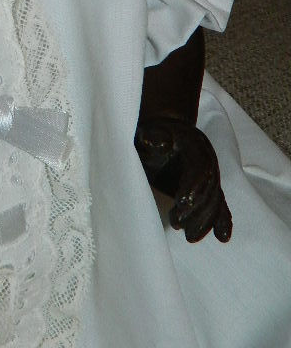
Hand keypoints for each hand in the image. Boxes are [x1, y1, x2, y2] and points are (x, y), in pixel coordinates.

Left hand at [135, 117, 231, 243]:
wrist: (160, 133)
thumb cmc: (150, 135)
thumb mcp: (147, 133)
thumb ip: (151, 137)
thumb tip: (161, 144)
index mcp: (196, 145)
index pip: (200, 169)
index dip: (193, 187)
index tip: (180, 203)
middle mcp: (208, 160)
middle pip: (209, 189)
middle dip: (196, 209)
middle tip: (177, 224)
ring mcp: (209, 174)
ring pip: (214, 201)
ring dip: (204, 220)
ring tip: (189, 236)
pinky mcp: (207, 187)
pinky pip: (219, 204)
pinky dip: (222, 220)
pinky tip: (222, 237)